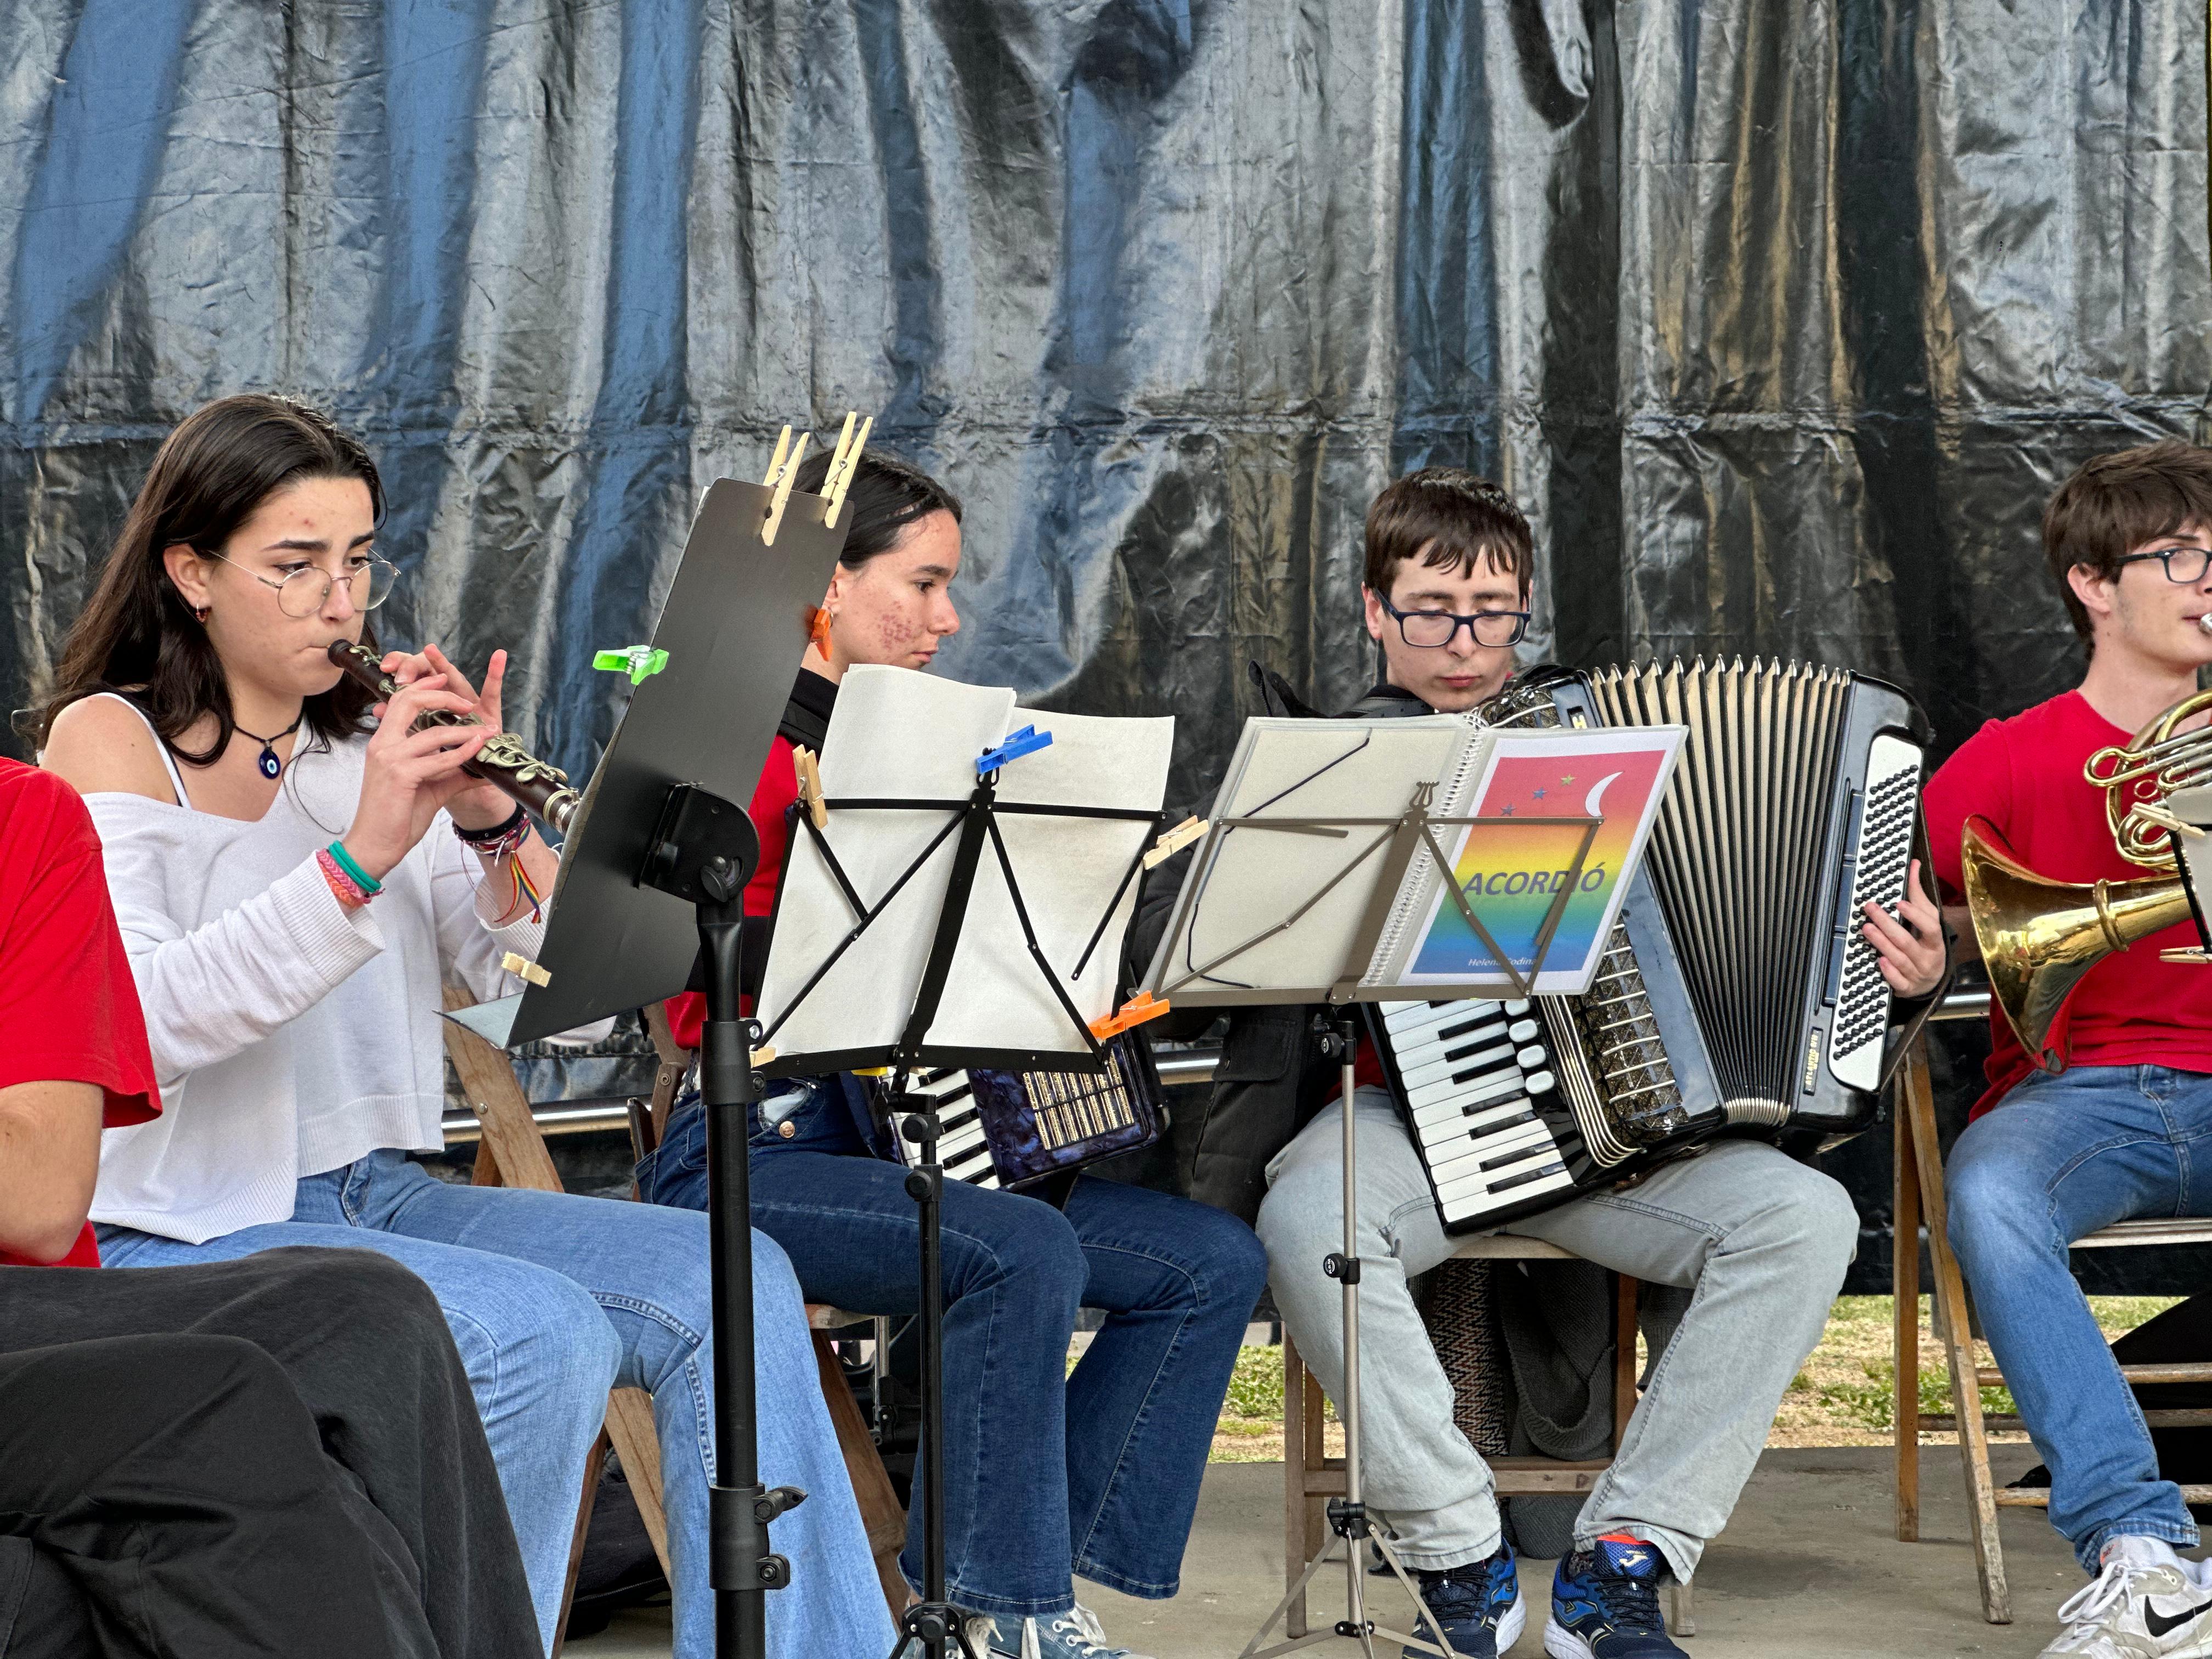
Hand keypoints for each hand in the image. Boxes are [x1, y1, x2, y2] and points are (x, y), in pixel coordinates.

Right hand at [341, 672, 494, 880]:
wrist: (376, 845)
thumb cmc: (398, 816)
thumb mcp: (430, 787)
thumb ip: (452, 771)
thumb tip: (482, 765)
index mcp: (384, 742)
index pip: (401, 701)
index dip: (425, 687)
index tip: (447, 679)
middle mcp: (382, 744)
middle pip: (410, 702)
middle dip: (442, 695)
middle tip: (469, 704)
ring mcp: (389, 758)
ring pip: (432, 732)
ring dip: (465, 732)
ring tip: (488, 732)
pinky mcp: (400, 774)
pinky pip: (439, 758)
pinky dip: (463, 753)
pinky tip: (479, 751)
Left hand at [1863, 858, 1946, 998]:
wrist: (1933, 979)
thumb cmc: (1927, 943)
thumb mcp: (1927, 919)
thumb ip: (1918, 894)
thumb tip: (1914, 864)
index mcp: (1936, 941)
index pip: (1930, 928)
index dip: (1915, 916)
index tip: (1899, 903)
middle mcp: (1928, 959)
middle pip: (1907, 942)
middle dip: (1887, 925)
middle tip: (1870, 909)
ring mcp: (1917, 975)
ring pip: (1900, 960)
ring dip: (1882, 944)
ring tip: (1867, 929)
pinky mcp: (1907, 988)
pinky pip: (1898, 981)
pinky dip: (1889, 972)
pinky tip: (1878, 960)